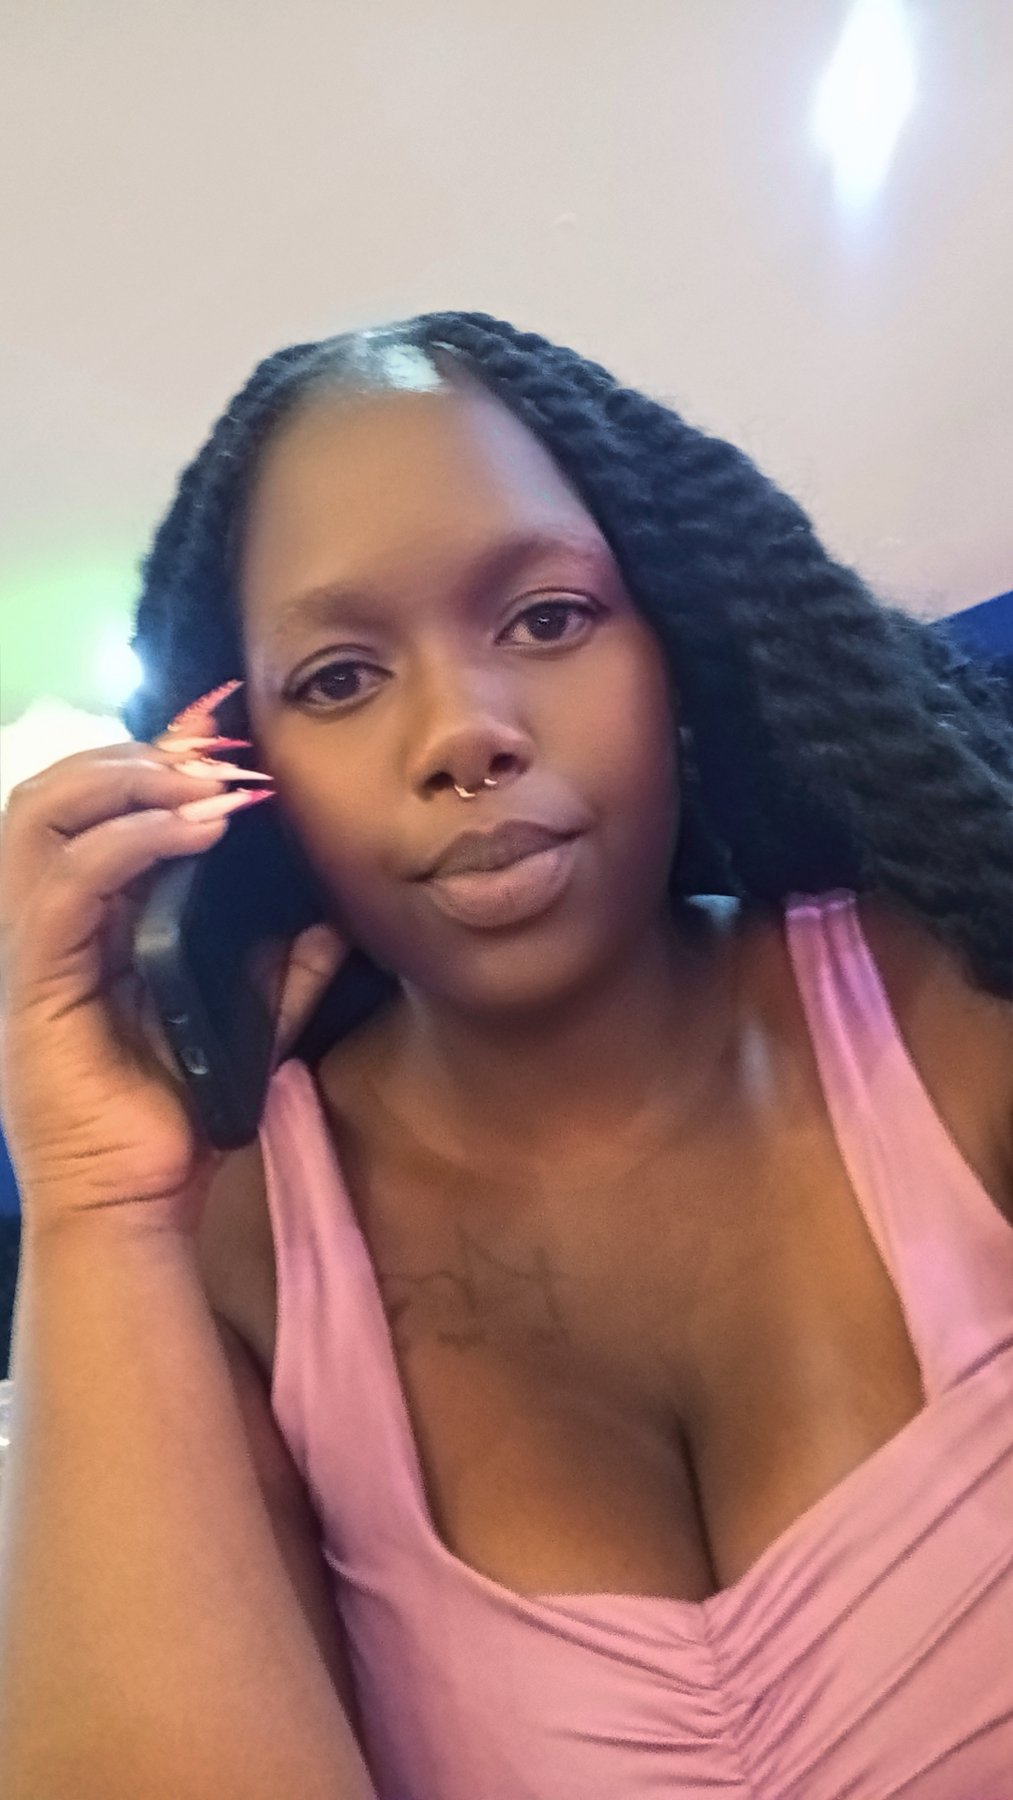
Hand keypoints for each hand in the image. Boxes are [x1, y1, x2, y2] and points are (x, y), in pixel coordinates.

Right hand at [0, 730, 345, 1237]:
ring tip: (207, 780)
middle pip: (56, 793)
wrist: (132, 1207)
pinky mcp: (33, 986)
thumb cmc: (174, 1121)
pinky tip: (193, 831)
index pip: (94, 806)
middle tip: (221, 750)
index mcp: (85, 923)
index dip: (153, 753)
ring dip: (128, 780)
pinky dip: (127, 843)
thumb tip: (331, 921)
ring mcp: (31, 952)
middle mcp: (47, 923)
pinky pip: (64, 890)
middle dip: (139, 752)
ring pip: (40, 819)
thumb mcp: (247, 1031)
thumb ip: (280, 974)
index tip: (227, 730)